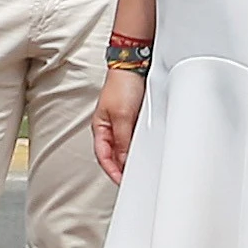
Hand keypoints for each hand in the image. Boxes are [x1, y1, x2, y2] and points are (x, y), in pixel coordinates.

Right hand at [94, 66, 143, 181]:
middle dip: (122, 168)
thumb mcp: (122, 116)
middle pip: (114, 155)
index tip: (122, 182)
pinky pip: (135, 138)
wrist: (134, 65)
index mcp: (100, 128)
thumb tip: (125, 161)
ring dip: (131, 158)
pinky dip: (140, 146)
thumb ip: (123, 140)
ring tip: (140, 169)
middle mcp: (110, 128)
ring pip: (125, 147)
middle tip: (133, 179)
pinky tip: (147, 151)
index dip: (112, 172)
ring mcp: (122, 123)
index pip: (104, 157)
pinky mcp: (134, 118)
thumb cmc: (121, 84)